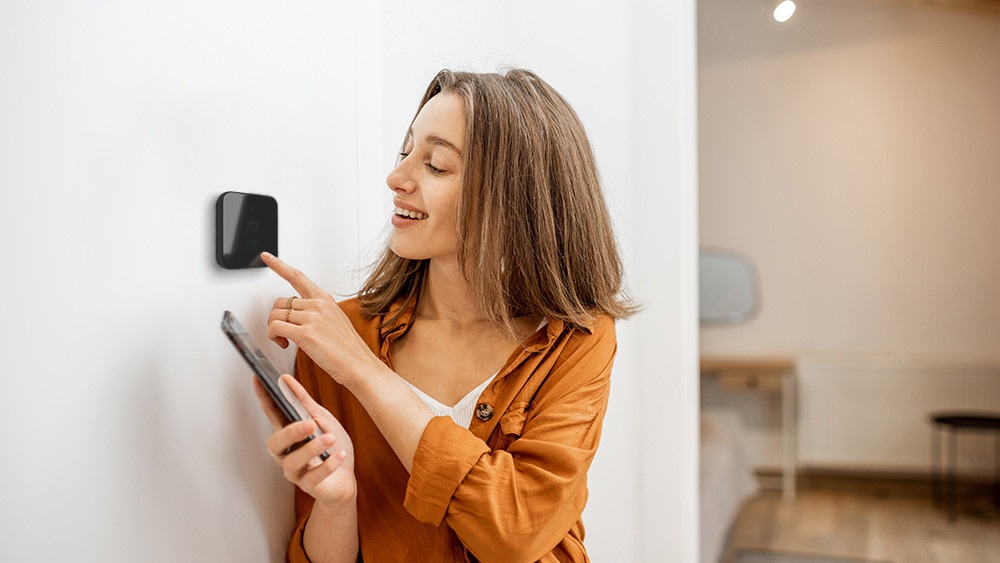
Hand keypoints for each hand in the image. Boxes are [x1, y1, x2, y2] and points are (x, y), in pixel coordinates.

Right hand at [254, 374, 355, 505]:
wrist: (346, 478)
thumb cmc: (332, 446)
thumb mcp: (322, 419)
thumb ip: (304, 402)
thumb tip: (286, 379)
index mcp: (288, 433)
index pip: (271, 414)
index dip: (263, 398)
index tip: (258, 379)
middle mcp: (286, 453)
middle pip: (275, 444)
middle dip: (291, 432)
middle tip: (310, 424)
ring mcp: (296, 471)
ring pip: (293, 462)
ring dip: (312, 448)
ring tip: (329, 438)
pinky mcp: (309, 486)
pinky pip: (314, 477)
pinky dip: (328, 465)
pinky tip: (339, 455)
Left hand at [261, 252, 378, 383]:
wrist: (359, 365)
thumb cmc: (348, 348)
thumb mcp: (335, 320)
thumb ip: (317, 312)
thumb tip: (298, 313)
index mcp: (324, 300)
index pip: (297, 277)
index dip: (279, 266)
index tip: (267, 257)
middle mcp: (318, 305)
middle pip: (280, 303)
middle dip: (276, 318)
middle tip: (283, 333)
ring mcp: (312, 318)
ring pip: (276, 316)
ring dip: (274, 330)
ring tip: (285, 341)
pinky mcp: (306, 334)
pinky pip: (275, 328)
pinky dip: (274, 337)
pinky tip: (285, 344)